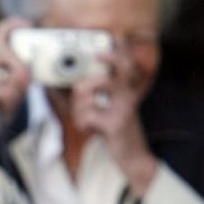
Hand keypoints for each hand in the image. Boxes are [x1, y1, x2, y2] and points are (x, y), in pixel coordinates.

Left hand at [70, 45, 157, 196]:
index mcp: (126, 88)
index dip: (116, 51)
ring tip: (85, 119)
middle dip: (80, 87)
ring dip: (78, 109)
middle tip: (80, 98)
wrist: (134, 159)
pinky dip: (82, 124)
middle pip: (100, 74)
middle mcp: (127, 94)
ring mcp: (123, 108)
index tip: (106, 45)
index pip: (124, 61)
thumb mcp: (107, 110)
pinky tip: (90, 129)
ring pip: (86, 94)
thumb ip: (92, 96)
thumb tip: (68, 85)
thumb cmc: (117, 133)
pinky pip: (87, 116)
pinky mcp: (116, 124)